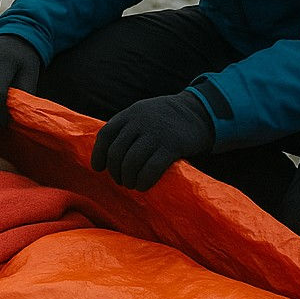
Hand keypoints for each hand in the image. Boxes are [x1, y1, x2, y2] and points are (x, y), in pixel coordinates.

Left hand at [91, 91, 214, 190]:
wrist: (200, 112)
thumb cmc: (167, 119)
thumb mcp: (144, 113)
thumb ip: (127, 128)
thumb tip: (107, 155)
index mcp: (131, 113)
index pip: (106, 134)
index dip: (99, 154)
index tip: (99, 168)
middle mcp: (140, 122)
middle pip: (117, 152)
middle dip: (115, 171)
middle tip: (120, 180)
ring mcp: (156, 134)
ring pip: (131, 162)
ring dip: (128, 179)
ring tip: (131, 184)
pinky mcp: (172, 146)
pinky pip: (151, 168)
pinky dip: (143, 181)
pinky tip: (142, 186)